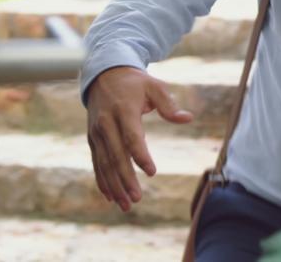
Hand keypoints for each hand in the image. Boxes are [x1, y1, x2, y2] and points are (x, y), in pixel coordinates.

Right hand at [86, 66, 192, 211]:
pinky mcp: (92, 139)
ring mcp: (96, 133)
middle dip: (125, 179)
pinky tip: (110, 196)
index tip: (152, 172)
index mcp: (123, 110)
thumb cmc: (135, 83)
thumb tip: (188, 118)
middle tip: (137, 198)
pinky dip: (102, 180)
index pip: (131, 137)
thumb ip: (169, 104)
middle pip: (115, 156)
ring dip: (114, 186)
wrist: (103, 75)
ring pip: (104, 164)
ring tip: (126, 205)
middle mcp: (106, 124)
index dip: (141, 155)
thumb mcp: (154, 86)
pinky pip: (96, 163)